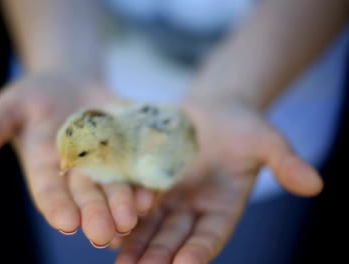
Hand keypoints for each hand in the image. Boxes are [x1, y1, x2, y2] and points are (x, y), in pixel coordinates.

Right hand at [0, 74, 155, 246]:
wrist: (72, 84)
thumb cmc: (35, 96)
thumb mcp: (12, 105)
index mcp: (45, 168)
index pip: (49, 192)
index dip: (56, 206)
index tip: (65, 222)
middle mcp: (76, 173)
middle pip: (86, 197)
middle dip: (94, 215)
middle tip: (102, 234)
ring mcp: (105, 164)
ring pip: (115, 189)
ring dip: (124, 204)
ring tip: (131, 219)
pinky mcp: (129, 151)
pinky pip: (138, 169)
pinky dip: (144, 180)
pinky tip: (153, 192)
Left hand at [114, 100, 322, 263]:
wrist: (211, 110)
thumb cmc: (243, 125)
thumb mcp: (265, 138)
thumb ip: (285, 161)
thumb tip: (315, 184)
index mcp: (224, 207)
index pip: (211, 235)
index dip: (199, 250)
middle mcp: (193, 210)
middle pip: (175, 239)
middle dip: (158, 257)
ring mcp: (169, 199)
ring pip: (150, 228)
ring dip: (134, 247)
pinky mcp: (148, 184)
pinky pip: (132, 205)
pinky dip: (121, 219)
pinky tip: (105, 231)